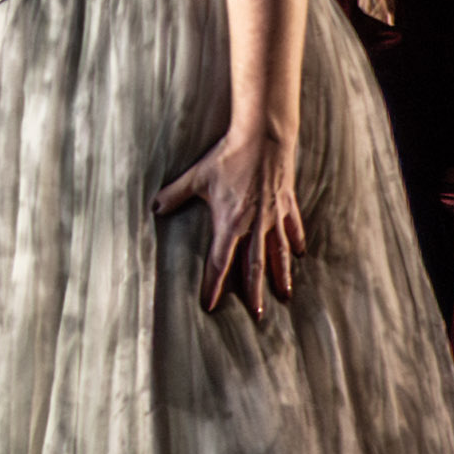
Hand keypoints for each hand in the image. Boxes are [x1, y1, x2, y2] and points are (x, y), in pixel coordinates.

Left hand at [155, 107, 303, 315]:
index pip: (220, 261)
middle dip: (254, 292)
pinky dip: (296, 242)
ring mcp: (275, 217)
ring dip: (281, 276)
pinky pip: (294, 229)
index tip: (211, 304)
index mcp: (231, 222)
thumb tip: (154, 208)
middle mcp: (255, 225)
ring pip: (279, 253)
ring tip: (284, 296)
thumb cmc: (229, 157)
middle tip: (256, 315)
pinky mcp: (288, 205)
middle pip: (254, 266)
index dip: (214, 284)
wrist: (263, 139)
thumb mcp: (196, 176)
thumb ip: (174, 194)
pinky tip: (300, 255)